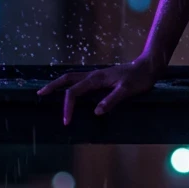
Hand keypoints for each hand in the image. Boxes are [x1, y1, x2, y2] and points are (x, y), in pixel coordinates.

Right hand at [36, 57, 162, 124]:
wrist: (149, 66)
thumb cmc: (139, 79)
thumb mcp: (127, 90)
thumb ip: (112, 100)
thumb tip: (96, 112)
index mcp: (97, 79)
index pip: (74, 92)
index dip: (67, 106)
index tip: (66, 121)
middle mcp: (94, 75)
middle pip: (68, 79)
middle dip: (53, 86)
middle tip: (39, 94)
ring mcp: (98, 75)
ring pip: (73, 78)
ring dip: (60, 84)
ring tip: (49, 91)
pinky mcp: (102, 78)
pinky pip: (81, 80)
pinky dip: (71, 84)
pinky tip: (72, 91)